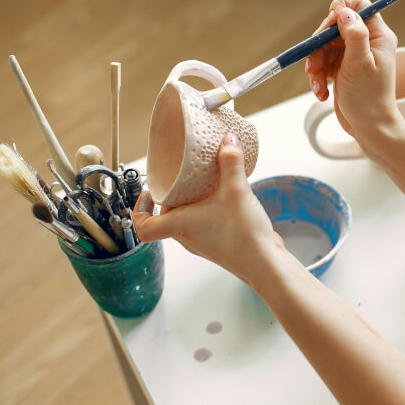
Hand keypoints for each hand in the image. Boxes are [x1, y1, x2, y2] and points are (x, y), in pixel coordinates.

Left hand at [133, 133, 287, 285]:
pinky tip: (225, 200)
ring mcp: (203, 244)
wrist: (265, 263)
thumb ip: (231, 162)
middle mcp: (187, 237)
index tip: (146, 194)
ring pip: (187, 222)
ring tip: (205, 187)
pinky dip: (208, 211)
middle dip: (172, 198)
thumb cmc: (243, 237)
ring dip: (192, 205)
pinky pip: (205, 225)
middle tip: (181, 180)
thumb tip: (228, 141)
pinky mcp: (219, 245)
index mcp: (179, 226)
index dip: (139, 211)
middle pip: (167, 218)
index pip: (144, 227)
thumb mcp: (236, 190)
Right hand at [304, 0, 404, 157]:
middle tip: (314, 64)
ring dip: (316, 65)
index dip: (341, 10)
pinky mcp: (343, 70)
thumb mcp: (360, 64)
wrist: (370, 129)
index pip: (360, 5)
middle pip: (335, 27)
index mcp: (378, 36)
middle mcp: (367, 42)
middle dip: (320, 46)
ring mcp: (354, 56)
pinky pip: (324, 63)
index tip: (328, 27)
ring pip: (325, 47)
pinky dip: (318, 77)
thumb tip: (343, 9)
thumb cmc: (369, 99)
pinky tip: (321, 92)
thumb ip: (353, 34)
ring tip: (318, 85)